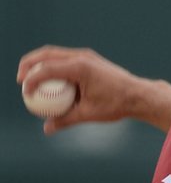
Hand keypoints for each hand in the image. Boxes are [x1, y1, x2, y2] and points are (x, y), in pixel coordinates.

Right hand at [17, 46, 170, 133]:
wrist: (138, 95)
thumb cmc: (116, 104)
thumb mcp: (89, 114)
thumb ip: (66, 120)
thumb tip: (46, 129)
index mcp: (81, 67)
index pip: (47, 69)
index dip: (31, 80)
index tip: (25, 93)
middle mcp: (83, 57)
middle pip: (47, 54)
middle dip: (29, 64)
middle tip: (20, 80)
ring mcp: (87, 56)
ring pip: (55, 53)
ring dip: (40, 63)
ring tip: (30, 79)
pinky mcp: (90, 59)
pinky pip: (66, 59)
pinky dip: (53, 66)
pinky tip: (49, 81)